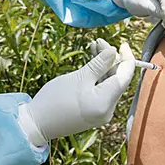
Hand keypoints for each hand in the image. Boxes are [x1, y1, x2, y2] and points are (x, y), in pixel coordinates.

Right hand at [18, 41, 134, 146]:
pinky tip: (92, 61)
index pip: (125, 77)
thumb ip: (99, 64)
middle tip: (99, 41)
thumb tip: (114, 51)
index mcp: (106, 103)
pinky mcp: (93, 112)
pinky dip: (98, 76)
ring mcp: (101, 112)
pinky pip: (101, 90)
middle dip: (111, 59)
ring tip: (94, 46)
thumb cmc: (56, 99)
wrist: (37, 123)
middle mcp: (108, 110)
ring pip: (108, 84)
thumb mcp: (79, 77)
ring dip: (104, 66)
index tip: (123, 43)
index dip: (127, 58)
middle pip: (117, 80)